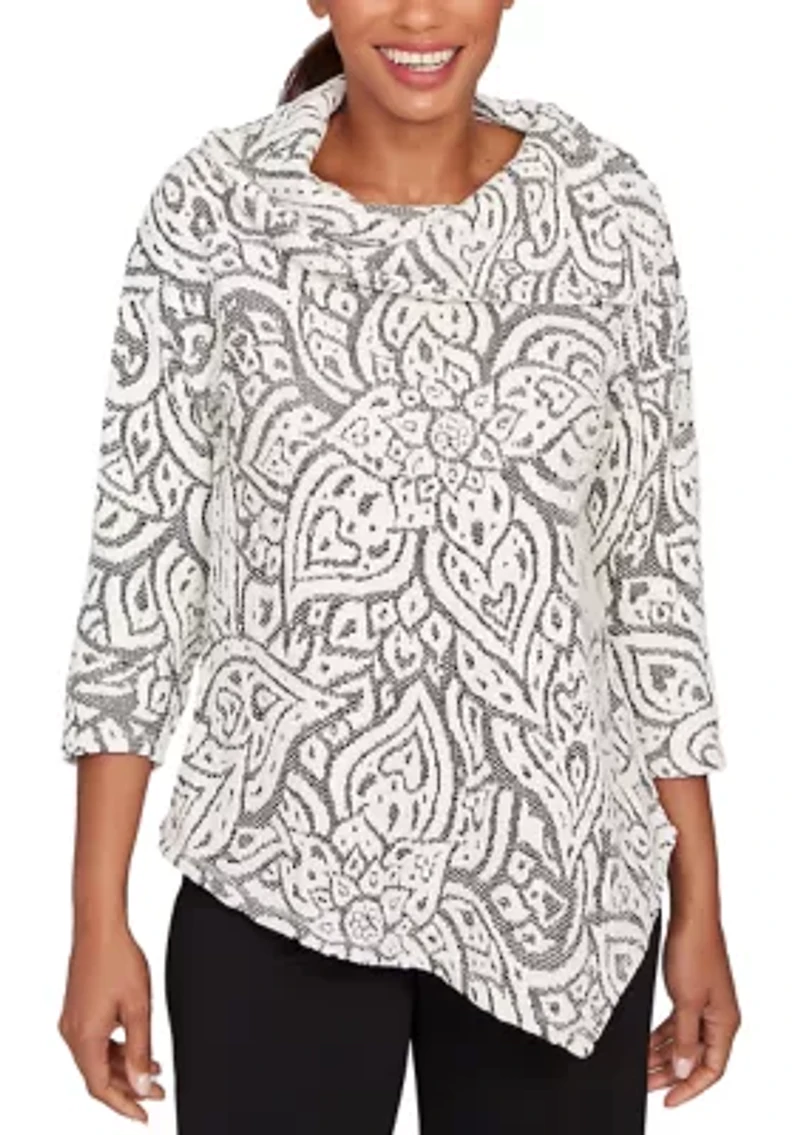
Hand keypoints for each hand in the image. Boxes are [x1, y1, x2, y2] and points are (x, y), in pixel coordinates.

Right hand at [58, 922, 164, 1122]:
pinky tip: (137, 1046)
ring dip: (124, 1067)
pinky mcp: (78, 1009)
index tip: (144, 1115)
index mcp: (85, 1038)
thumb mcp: (139, 1009)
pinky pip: (95, 1041)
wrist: (100, 927)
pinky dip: (116, 1049)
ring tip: (153, 1071)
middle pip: (98, 1075)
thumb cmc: (118, 960)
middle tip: (157, 1094)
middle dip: (129, 1088)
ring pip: (97, 1058)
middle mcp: (73, 1033)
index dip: (124, 1105)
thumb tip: (143, 1085)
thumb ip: (141, 1051)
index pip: (101, 1088)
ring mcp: (73, 1021)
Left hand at [648, 911, 740, 1105]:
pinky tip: (646, 1044)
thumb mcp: (685, 1001)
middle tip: (646, 1084)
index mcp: (724, 1023)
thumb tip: (681, 1069)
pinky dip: (662, 1035)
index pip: (711, 1069)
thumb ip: (683, 1038)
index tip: (668, 1099)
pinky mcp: (691, 992)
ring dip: (664, 1055)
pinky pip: (677, 1024)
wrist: (690, 917)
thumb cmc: (694, 950)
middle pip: (695, 1058)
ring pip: (684, 1041)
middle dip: (671, 1074)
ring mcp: (704, 1005)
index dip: (689, 1088)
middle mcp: (718, 1017)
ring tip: (642, 1067)